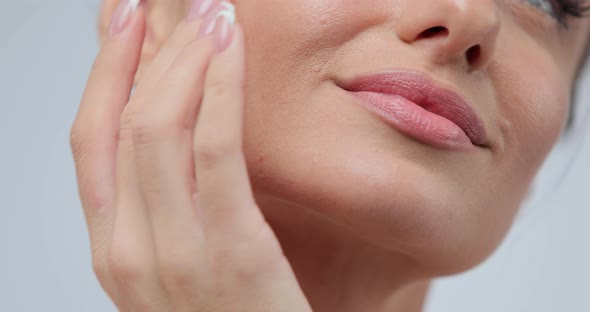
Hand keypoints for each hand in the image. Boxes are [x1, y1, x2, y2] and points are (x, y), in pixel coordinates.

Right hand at [70, 0, 311, 310]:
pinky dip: (219, 91)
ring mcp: (172, 253)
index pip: (91, 139)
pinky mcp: (231, 251)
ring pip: (157, 127)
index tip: (125, 19)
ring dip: (182, 58)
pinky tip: (231, 53)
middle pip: (121, 122)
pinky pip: (215, 151)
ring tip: (210, 13)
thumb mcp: (183, 260)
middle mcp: (126, 249)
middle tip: (177, 4)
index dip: (105, 69)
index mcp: (112, 248)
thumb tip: (178, 131)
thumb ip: (168, 202)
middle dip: (146, 49)